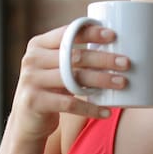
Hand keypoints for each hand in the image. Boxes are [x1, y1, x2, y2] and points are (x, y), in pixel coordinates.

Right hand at [6, 24, 130, 144]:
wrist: (26, 120)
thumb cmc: (50, 88)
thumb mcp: (55, 67)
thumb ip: (71, 55)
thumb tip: (114, 46)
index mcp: (38, 44)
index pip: (67, 33)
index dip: (91, 33)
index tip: (113, 36)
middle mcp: (32, 59)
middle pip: (74, 56)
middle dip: (104, 59)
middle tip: (126, 63)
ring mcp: (31, 80)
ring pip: (74, 78)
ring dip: (102, 80)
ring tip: (122, 83)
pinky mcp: (34, 101)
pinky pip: (69, 104)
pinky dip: (91, 108)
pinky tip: (106, 111)